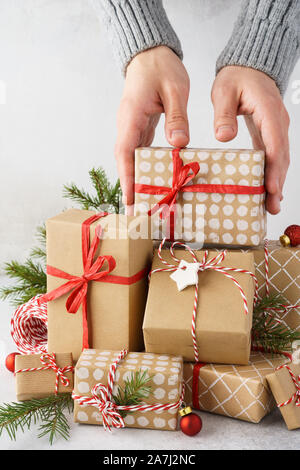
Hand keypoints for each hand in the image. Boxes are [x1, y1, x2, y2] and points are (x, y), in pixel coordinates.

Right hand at [115, 46, 189, 212]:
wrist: (150, 55)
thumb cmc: (161, 67)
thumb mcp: (175, 89)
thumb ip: (176, 116)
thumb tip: (178, 144)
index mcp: (131, 117)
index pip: (125, 152)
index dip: (127, 178)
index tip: (130, 199)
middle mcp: (128, 126)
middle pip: (125, 162)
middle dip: (130, 186)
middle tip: (136, 212)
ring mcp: (133, 128)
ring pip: (131, 159)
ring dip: (136, 181)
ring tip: (145, 203)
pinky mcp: (140, 128)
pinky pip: (140, 152)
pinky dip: (144, 169)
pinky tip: (154, 181)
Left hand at [211, 66, 289, 213]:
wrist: (248, 68)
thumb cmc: (236, 78)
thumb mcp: (224, 91)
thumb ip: (224, 114)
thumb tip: (223, 137)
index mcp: (268, 112)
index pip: (274, 144)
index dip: (273, 168)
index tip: (270, 188)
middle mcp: (278, 123)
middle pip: (281, 157)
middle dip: (277, 183)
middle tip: (271, 207)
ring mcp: (276, 129)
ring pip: (280, 159)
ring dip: (277, 182)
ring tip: (271, 206)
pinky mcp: (270, 134)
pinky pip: (273, 156)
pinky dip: (271, 173)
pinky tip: (266, 189)